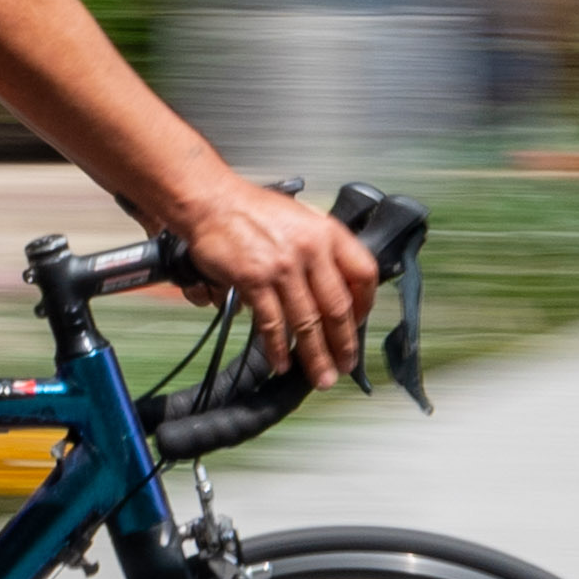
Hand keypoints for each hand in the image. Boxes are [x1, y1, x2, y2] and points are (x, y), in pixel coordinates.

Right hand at [177, 178, 378, 387]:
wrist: (213, 202)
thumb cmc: (253, 210)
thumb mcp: (302, 219)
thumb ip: (323, 250)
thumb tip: (336, 288)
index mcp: (327, 233)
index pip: (363, 275)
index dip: (365, 306)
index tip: (358, 325)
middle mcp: (310, 249)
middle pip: (337, 307)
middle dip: (343, 344)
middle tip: (343, 365)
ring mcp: (282, 266)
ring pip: (307, 322)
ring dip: (314, 355)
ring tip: (319, 375)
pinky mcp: (254, 280)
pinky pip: (272, 322)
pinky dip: (277, 347)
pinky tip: (281, 361)